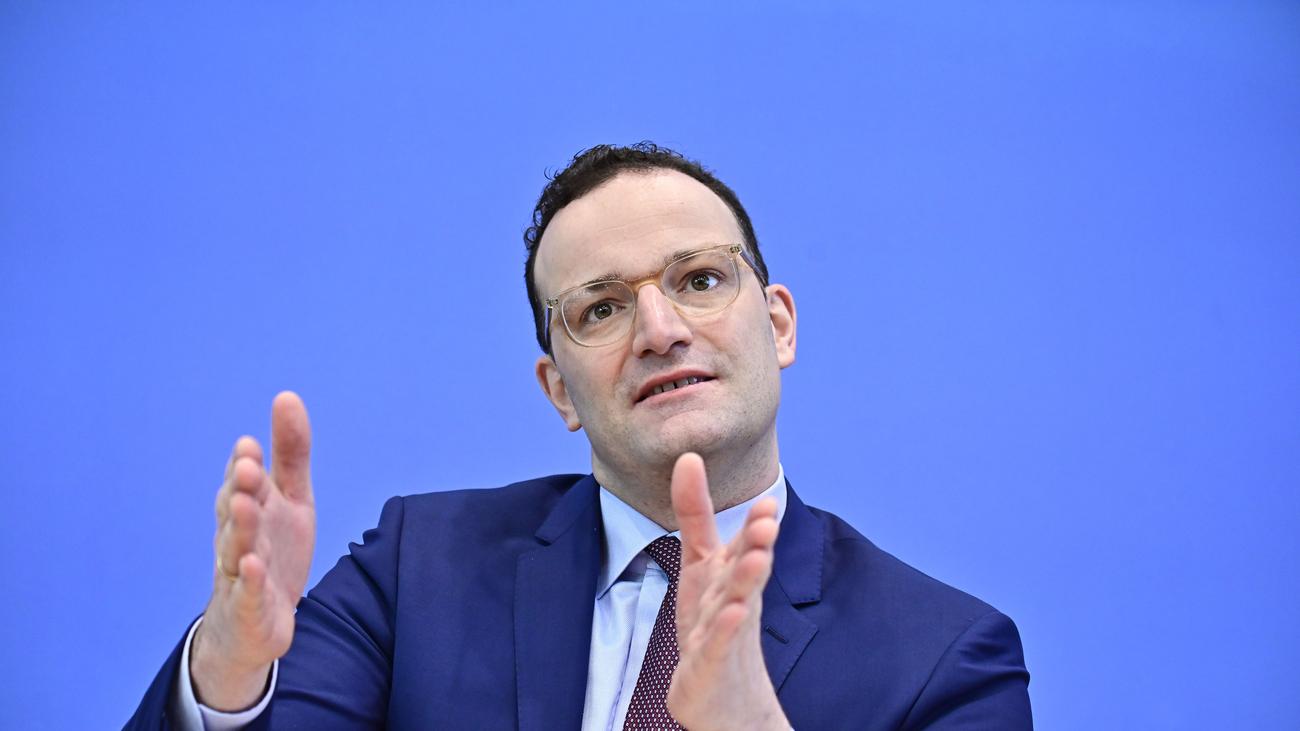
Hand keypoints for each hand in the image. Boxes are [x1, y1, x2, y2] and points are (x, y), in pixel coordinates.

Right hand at [190, 391, 315, 710]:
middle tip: (248, 466)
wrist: (253, 625)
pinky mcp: (248, 609)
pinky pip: (246, 594)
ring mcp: (238, 575)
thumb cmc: (272, 552)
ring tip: (246, 505)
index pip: (242, 484)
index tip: (250, 445)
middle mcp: (237, 539)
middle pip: (236, 512)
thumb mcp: (291, 500)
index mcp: (247, 511)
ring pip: (236, 549)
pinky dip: (249, 580)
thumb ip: (290, 454)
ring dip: (241, 528)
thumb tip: (286, 396)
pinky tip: (253, 566)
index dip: (244, 466)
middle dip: (241, 489)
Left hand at [666, 453, 788, 730]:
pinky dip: (724, 630)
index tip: (768, 503)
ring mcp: (724, 632)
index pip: (744, 545)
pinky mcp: (708, 664)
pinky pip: (717, 644)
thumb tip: (689, 457)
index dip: (755, 525)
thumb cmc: (714, 621)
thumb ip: (695, 512)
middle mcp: (734, 599)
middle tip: (768, 522)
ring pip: (736, 603)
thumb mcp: (700, 562)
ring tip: (758, 559)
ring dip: (747, 581)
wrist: (722, 694)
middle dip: (756, 545)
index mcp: (731, 574)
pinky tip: (732, 614)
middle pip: (745, 569)